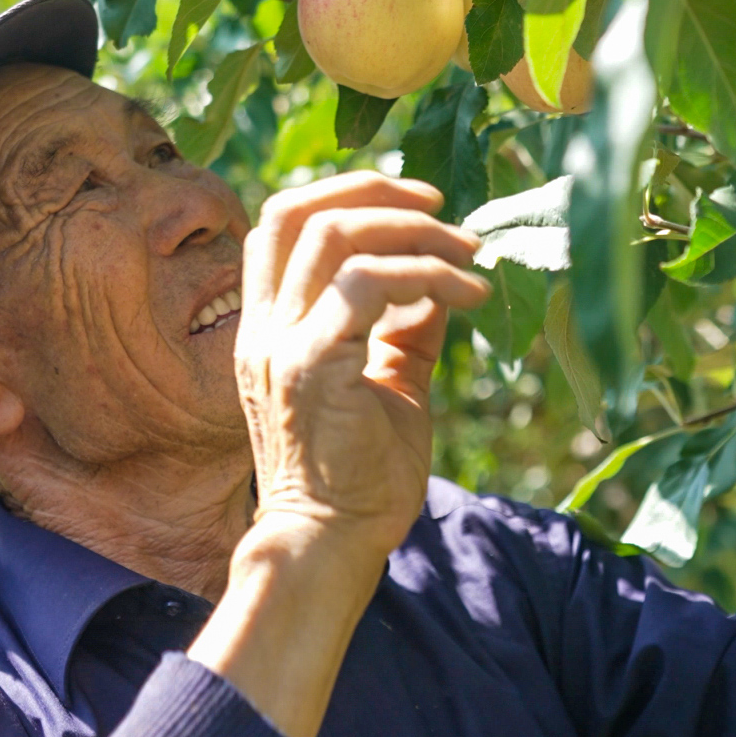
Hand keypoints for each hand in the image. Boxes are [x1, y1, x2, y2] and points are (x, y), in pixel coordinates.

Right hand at [189, 174, 487, 736]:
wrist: (330, 546)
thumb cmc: (359, 479)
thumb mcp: (387, 385)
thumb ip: (404, 331)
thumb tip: (441, 283)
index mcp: (271, 327)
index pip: (284, 225)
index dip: (347, 194)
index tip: (415, 203)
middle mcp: (264, 327)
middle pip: (298, 210)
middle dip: (375, 190)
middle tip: (441, 206)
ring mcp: (281, 344)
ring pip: (334, 235)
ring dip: (413, 232)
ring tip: (471, 254)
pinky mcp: (311, 365)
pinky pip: (367, 284)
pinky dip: (425, 275)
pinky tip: (469, 294)